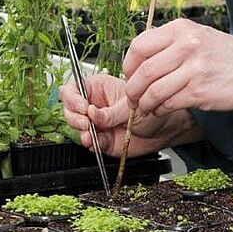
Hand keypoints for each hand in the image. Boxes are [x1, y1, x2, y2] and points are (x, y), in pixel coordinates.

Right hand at [59, 74, 199, 156]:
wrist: (163, 130)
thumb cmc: (150, 107)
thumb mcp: (130, 107)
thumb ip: (110, 112)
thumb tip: (92, 113)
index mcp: (98, 88)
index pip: (74, 89)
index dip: (73, 98)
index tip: (83, 107)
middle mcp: (94, 104)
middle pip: (69, 108)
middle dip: (74, 116)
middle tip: (86, 122)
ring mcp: (96, 123)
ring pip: (75, 126)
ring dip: (80, 131)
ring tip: (91, 134)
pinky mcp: (100, 139)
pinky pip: (88, 142)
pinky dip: (90, 143)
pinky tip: (96, 141)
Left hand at [122, 18, 232, 115]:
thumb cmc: (230, 56)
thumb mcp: (199, 36)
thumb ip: (171, 43)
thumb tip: (139, 59)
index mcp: (181, 29)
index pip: (138, 46)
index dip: (128, 65)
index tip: (130, 75)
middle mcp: (186, 45)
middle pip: (142, 72)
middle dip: (132, 90)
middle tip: (133, 98)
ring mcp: (193, 69)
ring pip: (152, 91)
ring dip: (144, 104)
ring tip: (147, 107)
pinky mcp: (200, 92)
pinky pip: (167, 104)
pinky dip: (160, 110)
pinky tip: (163, 109)